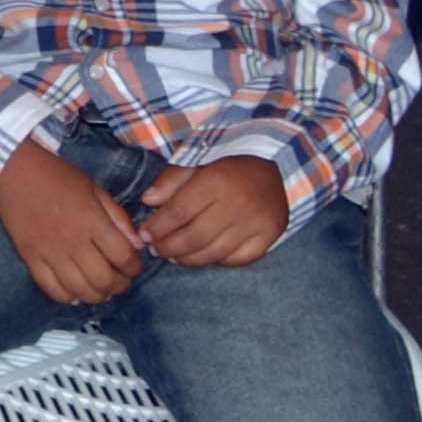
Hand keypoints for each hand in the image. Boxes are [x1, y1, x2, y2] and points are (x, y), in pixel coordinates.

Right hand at [0, 142, 143, 305]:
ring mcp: (50, 251)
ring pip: (80, 290)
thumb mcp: (95, 189)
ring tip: (101, 290)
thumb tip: (137, 246)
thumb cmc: (58, 176)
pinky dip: (68, 297)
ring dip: (97, 296)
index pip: (124, 257)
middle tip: (120, 282)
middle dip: (119, 286)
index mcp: (93, 221)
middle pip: (104, 279)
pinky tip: (75, 292)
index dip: (135, 268)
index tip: (134, 267)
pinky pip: (52, 289)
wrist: (13, 169)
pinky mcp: (30, 257)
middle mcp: (73, 240)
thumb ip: (118, 218)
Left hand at [138, 154, 288, 267]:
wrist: (276, 164)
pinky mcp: (270, 235)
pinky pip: (239, 259)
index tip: (145, 235)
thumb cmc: (228, 162)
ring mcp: (256, 222)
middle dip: (170, 247)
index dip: (158, 227)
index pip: (179, 211)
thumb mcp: (197, 159)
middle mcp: (237, 203)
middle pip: (196, 236)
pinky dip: (219, 261)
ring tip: (174, 257)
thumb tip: (148, 201)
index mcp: (216, 180)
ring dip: (189, 259)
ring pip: (215, 252)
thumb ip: (171, 180)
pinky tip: (204, 256)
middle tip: (156, 250)